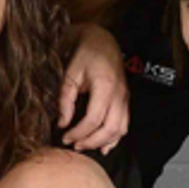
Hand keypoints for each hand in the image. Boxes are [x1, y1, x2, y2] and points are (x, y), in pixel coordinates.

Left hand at [60, 24, 129, 153]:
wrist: (103, 41)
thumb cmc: (86, 55)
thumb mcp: (70, 74)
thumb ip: (65, 100)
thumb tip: (63, 123)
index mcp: (105, 86)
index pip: (93, 119)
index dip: (78, 133)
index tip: (65, 137)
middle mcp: (119, 94)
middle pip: (109, 129)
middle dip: (91, 142)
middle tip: (75, 145)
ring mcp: (125, 98)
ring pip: (120, 129)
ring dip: (103, 142)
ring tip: (86, 146)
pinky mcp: (126, 100)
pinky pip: (125, 124)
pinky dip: (115, 138)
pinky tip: (104, 146)